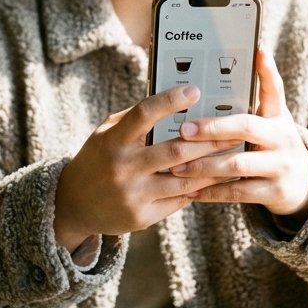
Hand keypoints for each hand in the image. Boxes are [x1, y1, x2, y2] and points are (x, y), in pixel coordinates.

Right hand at [54, 85, 239, 251]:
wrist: (74, 205)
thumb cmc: (98, 159)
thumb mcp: (106, 133)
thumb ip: (135, 119)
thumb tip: (173, 100)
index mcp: (113, 140)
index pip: (144, 114)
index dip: (170, 100)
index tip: (195, 90)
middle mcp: (123, 167)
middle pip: (175, 151)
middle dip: (209, 140)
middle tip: (233, 129)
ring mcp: (133, 195)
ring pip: (185, 180)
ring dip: (212, 167)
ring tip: (233, 154)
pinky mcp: (142, 217)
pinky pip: (179, 200)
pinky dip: (199, 188)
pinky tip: (216, 178)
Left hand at [169, 49, 307, 220]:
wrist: (302, 184)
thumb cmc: (272, 143)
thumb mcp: (270, 120)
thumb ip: (254, 98)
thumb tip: (241, 58)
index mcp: (279, 116)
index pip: (274, 89)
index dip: (267, 70)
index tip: (258, 50)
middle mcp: (283, 138)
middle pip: (246, 128)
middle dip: (212, 129)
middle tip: (184, 130)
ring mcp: (281, 167)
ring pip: (237, 165)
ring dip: (203, 165)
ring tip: (176, 166)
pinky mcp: (275, 193)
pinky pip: (238, 193)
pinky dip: (212, 191)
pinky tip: (190, 190)